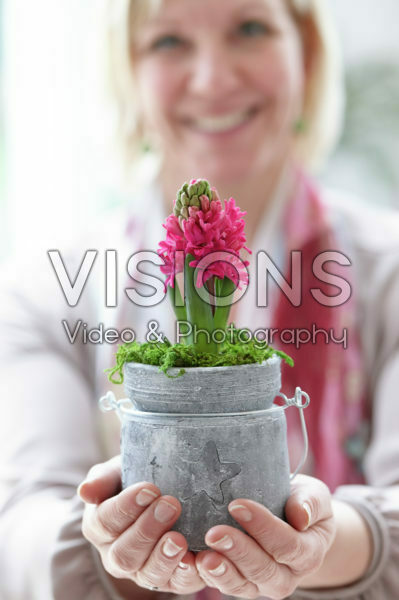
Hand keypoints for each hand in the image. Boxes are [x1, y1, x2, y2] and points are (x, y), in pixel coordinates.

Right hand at [78, 455, 204, 595]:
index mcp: (99, 526)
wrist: (164, 492)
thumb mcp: (119, 471)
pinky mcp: (170, 579)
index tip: (149, 488)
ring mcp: (142, 571)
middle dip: (147, 530)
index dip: (126, 507)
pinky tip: (195, 559)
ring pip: (147, 574)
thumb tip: (85, 491)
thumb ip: (103, 478)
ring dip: (164, 557)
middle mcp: (116, 555)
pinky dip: (186, 574)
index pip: (105, 521)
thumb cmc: (136, 478)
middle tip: (170, 505)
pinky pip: (177, 584)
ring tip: (179, 538)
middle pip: (124, 554)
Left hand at [195, 474, 335, 599]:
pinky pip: (226, 585)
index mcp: (309, 552)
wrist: (291, 518)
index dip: (263, 527)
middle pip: (263, 569)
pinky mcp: (242, 584)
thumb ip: (311, 502)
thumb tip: (300, 516)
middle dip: (238, 550)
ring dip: (221, 570)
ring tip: (202, 556)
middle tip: (213, 532)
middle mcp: (288, 575)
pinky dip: (208, 576)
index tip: (237, 504)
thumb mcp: (313, 494)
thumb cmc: (300, 500)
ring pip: (243, 584)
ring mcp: (263, 584)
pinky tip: (194, 561)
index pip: (288, 544)